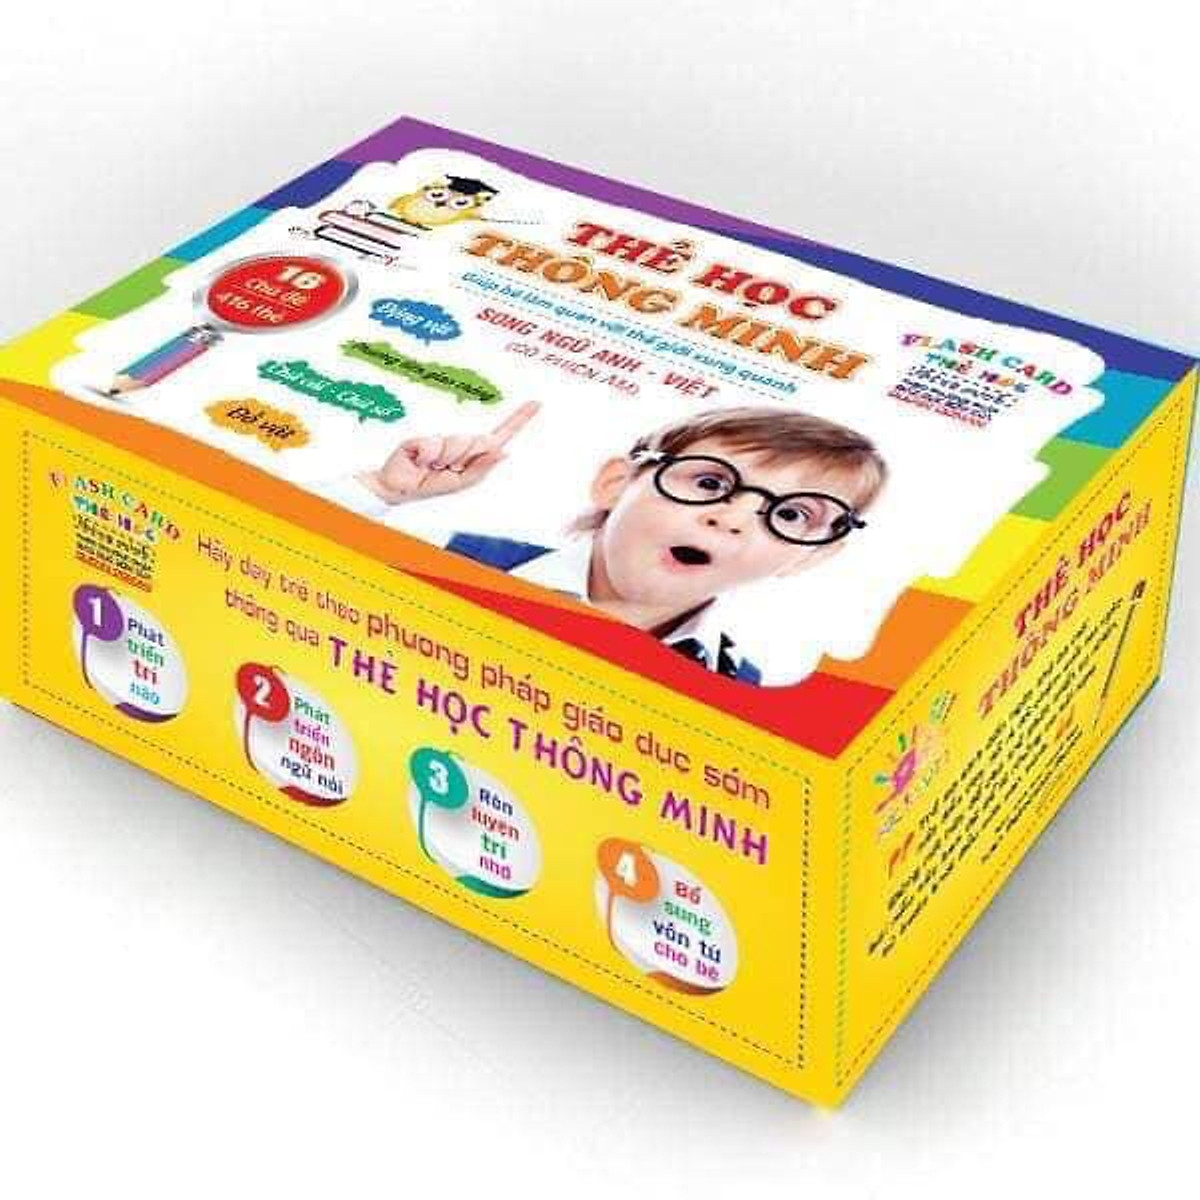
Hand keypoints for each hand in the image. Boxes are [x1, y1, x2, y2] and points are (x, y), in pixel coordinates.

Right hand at [358, 400, 540, 503]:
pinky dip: (427, 458)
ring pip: (457, 443)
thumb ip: (481, 468)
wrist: (397, 488)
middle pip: (478, 441)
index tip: (536, 404)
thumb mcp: (460, 482)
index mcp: (473, 454)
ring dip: (445, 460)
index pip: (500, 435)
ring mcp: (443, 439)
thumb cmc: (429, 485)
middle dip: (465, 458)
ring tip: (431, 467)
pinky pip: (434, 445)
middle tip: (447, 468)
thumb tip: (502, 452)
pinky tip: (420, 461)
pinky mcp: (424, 437)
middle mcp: (461, 443)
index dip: (518, 419)